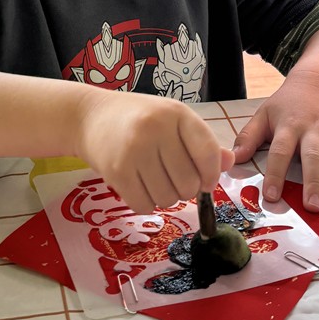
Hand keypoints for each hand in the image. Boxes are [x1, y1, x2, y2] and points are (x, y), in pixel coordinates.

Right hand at [76, 90, 234, 214]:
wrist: (89, 116)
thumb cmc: (137, 119)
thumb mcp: (172, 120)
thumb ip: (202, 142)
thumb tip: (230, 162)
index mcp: (176, 113)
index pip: (208, 153)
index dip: (211, 175)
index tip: (205, 181)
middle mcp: (156, 128)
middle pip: (189, 184)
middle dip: (184, 189)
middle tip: (170, 177)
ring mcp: (134, 150)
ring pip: (168, 199)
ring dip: (164, 197)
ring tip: (152, 178)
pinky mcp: (116, 171)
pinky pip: (144, 206)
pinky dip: (145, 203)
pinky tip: (138, 185)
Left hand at [232, 70, 318, 211]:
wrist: (315, 83)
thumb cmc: (285, 106)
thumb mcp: (263, 115)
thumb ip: (248, 137)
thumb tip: (234, 159)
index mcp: (288, 125)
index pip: (280, 150)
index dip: (275, 173)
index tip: (271, 196)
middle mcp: (313, 129)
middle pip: (312, 156)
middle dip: (312, 181)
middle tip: (312, 206)